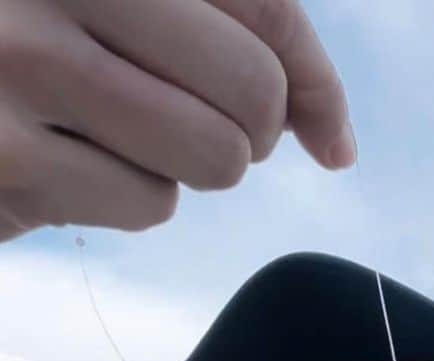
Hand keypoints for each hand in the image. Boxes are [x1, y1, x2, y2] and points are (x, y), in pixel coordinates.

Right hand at [0, 0, 354, 241]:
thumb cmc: (25, 46)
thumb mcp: (113, 5)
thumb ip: (226, 29)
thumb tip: (336, 144)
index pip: (263, 0)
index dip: (314, 80)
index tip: (325, 138)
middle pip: (250, 87)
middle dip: (248, 135)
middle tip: (203, 131)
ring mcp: (17, 56)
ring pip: (211, 155)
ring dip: (186, 169)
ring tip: (119, 134)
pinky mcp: (1, 153)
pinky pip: (147, 203)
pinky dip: (129, 199)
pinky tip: (68, 161)